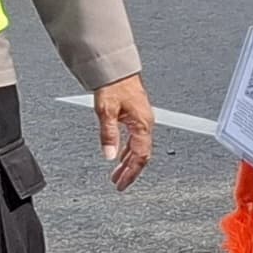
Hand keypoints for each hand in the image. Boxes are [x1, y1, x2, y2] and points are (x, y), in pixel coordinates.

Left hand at [94, 75, 154, 189]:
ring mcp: (143, 120)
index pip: (140, 156)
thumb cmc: (115, 84)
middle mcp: (146, 123)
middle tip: (119, 182)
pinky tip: (120, 154)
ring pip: (139, 147)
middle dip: (130, 171)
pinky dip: (128, 150)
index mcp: (143, 124)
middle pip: (141, 155)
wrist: (117, 67)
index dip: (131, 172)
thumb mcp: (106, 111)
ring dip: (128, 162)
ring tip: (118, 173)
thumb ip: (108, 135)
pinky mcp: (137, 115)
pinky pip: (136, 139)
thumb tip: (109, 155)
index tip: (121, 184)